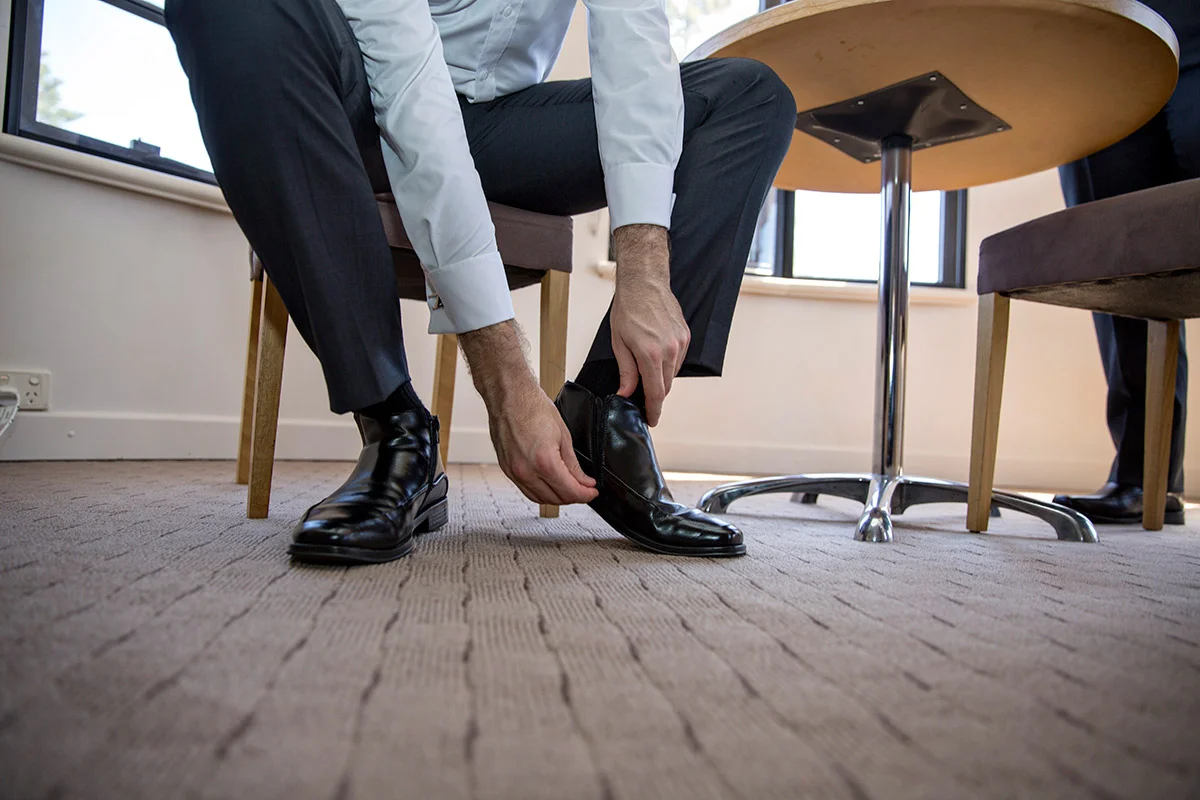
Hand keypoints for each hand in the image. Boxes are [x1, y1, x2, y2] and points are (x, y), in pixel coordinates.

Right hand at [458, 321, 597, 505]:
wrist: (509, 395)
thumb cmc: (533, 407)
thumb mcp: (563, 435)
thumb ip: (573, 464)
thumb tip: (584, 481)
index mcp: (544, 462)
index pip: (570, 491)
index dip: (585, 495)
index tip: (592, 492)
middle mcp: (526, 471)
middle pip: (555, 499)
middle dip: (573, 497)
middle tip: (584, 489)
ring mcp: (514, 472)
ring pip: (539, 498)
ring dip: (557, 498)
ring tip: (569, 488)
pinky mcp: (506, 469)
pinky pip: (526, 490)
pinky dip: (540, 492)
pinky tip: (549, 485)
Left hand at [611, 225, 689, 426]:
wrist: (644, 283)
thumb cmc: (628, 309)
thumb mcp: (619, 343)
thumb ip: (626, 371)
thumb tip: (626, 393)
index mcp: (651, 354)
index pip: (655, 393)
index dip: (653, 410)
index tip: (651, 420)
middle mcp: (670, 350)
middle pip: (666, 386)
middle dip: (655, 396)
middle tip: (643, 401)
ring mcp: (680, 343)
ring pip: (673, 373)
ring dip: (661, 379)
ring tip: (647, 373)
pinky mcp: (685, 336)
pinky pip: (678, 360)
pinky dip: (668, 364)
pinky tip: (657, 357)